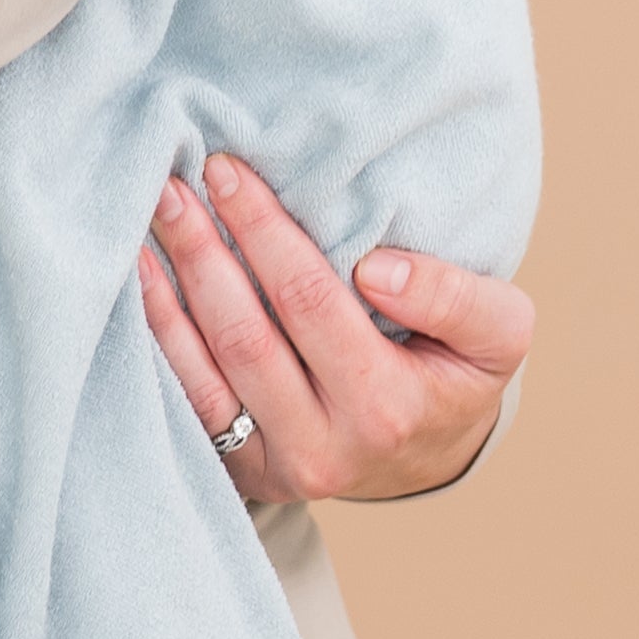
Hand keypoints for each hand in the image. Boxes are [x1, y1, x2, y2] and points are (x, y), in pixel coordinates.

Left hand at [138, 153, 532, 503]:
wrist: (430, 455)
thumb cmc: (457, 373)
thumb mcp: (497, 333)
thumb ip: (453, 297)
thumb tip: (377, 268)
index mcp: (387, 407)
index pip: (309, 303)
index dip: (263, 233)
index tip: (228, 170)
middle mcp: (323, 447)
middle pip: (244, 336)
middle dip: (202, 252)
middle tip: (171, 183)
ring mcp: (275, 465)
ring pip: (204, 373)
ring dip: (167, 292)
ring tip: (146, 221)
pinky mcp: (241, 469)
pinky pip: (188, 402)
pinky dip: (160, 338)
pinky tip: (142, 281)